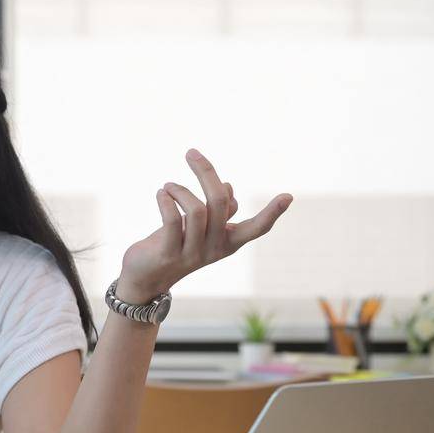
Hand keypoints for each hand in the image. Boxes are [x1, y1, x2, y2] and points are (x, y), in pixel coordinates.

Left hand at [118, 149, 292, 301]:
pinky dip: (167, 201)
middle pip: (220, 203)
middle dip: (206, 173)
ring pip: (197, 210)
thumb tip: (227, 187)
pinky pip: (172, 221)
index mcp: (228, 242)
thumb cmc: (173, 245)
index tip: (288, 195)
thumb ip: (216, 210)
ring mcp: (192, 253)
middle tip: (191, 154)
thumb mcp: (199, 228)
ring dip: (180, 190)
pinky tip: (161, 194)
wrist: (145, 278)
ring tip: (168, 186)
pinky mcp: (169, 254)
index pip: (256, 228)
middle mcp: (214, 248)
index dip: (272, 213)